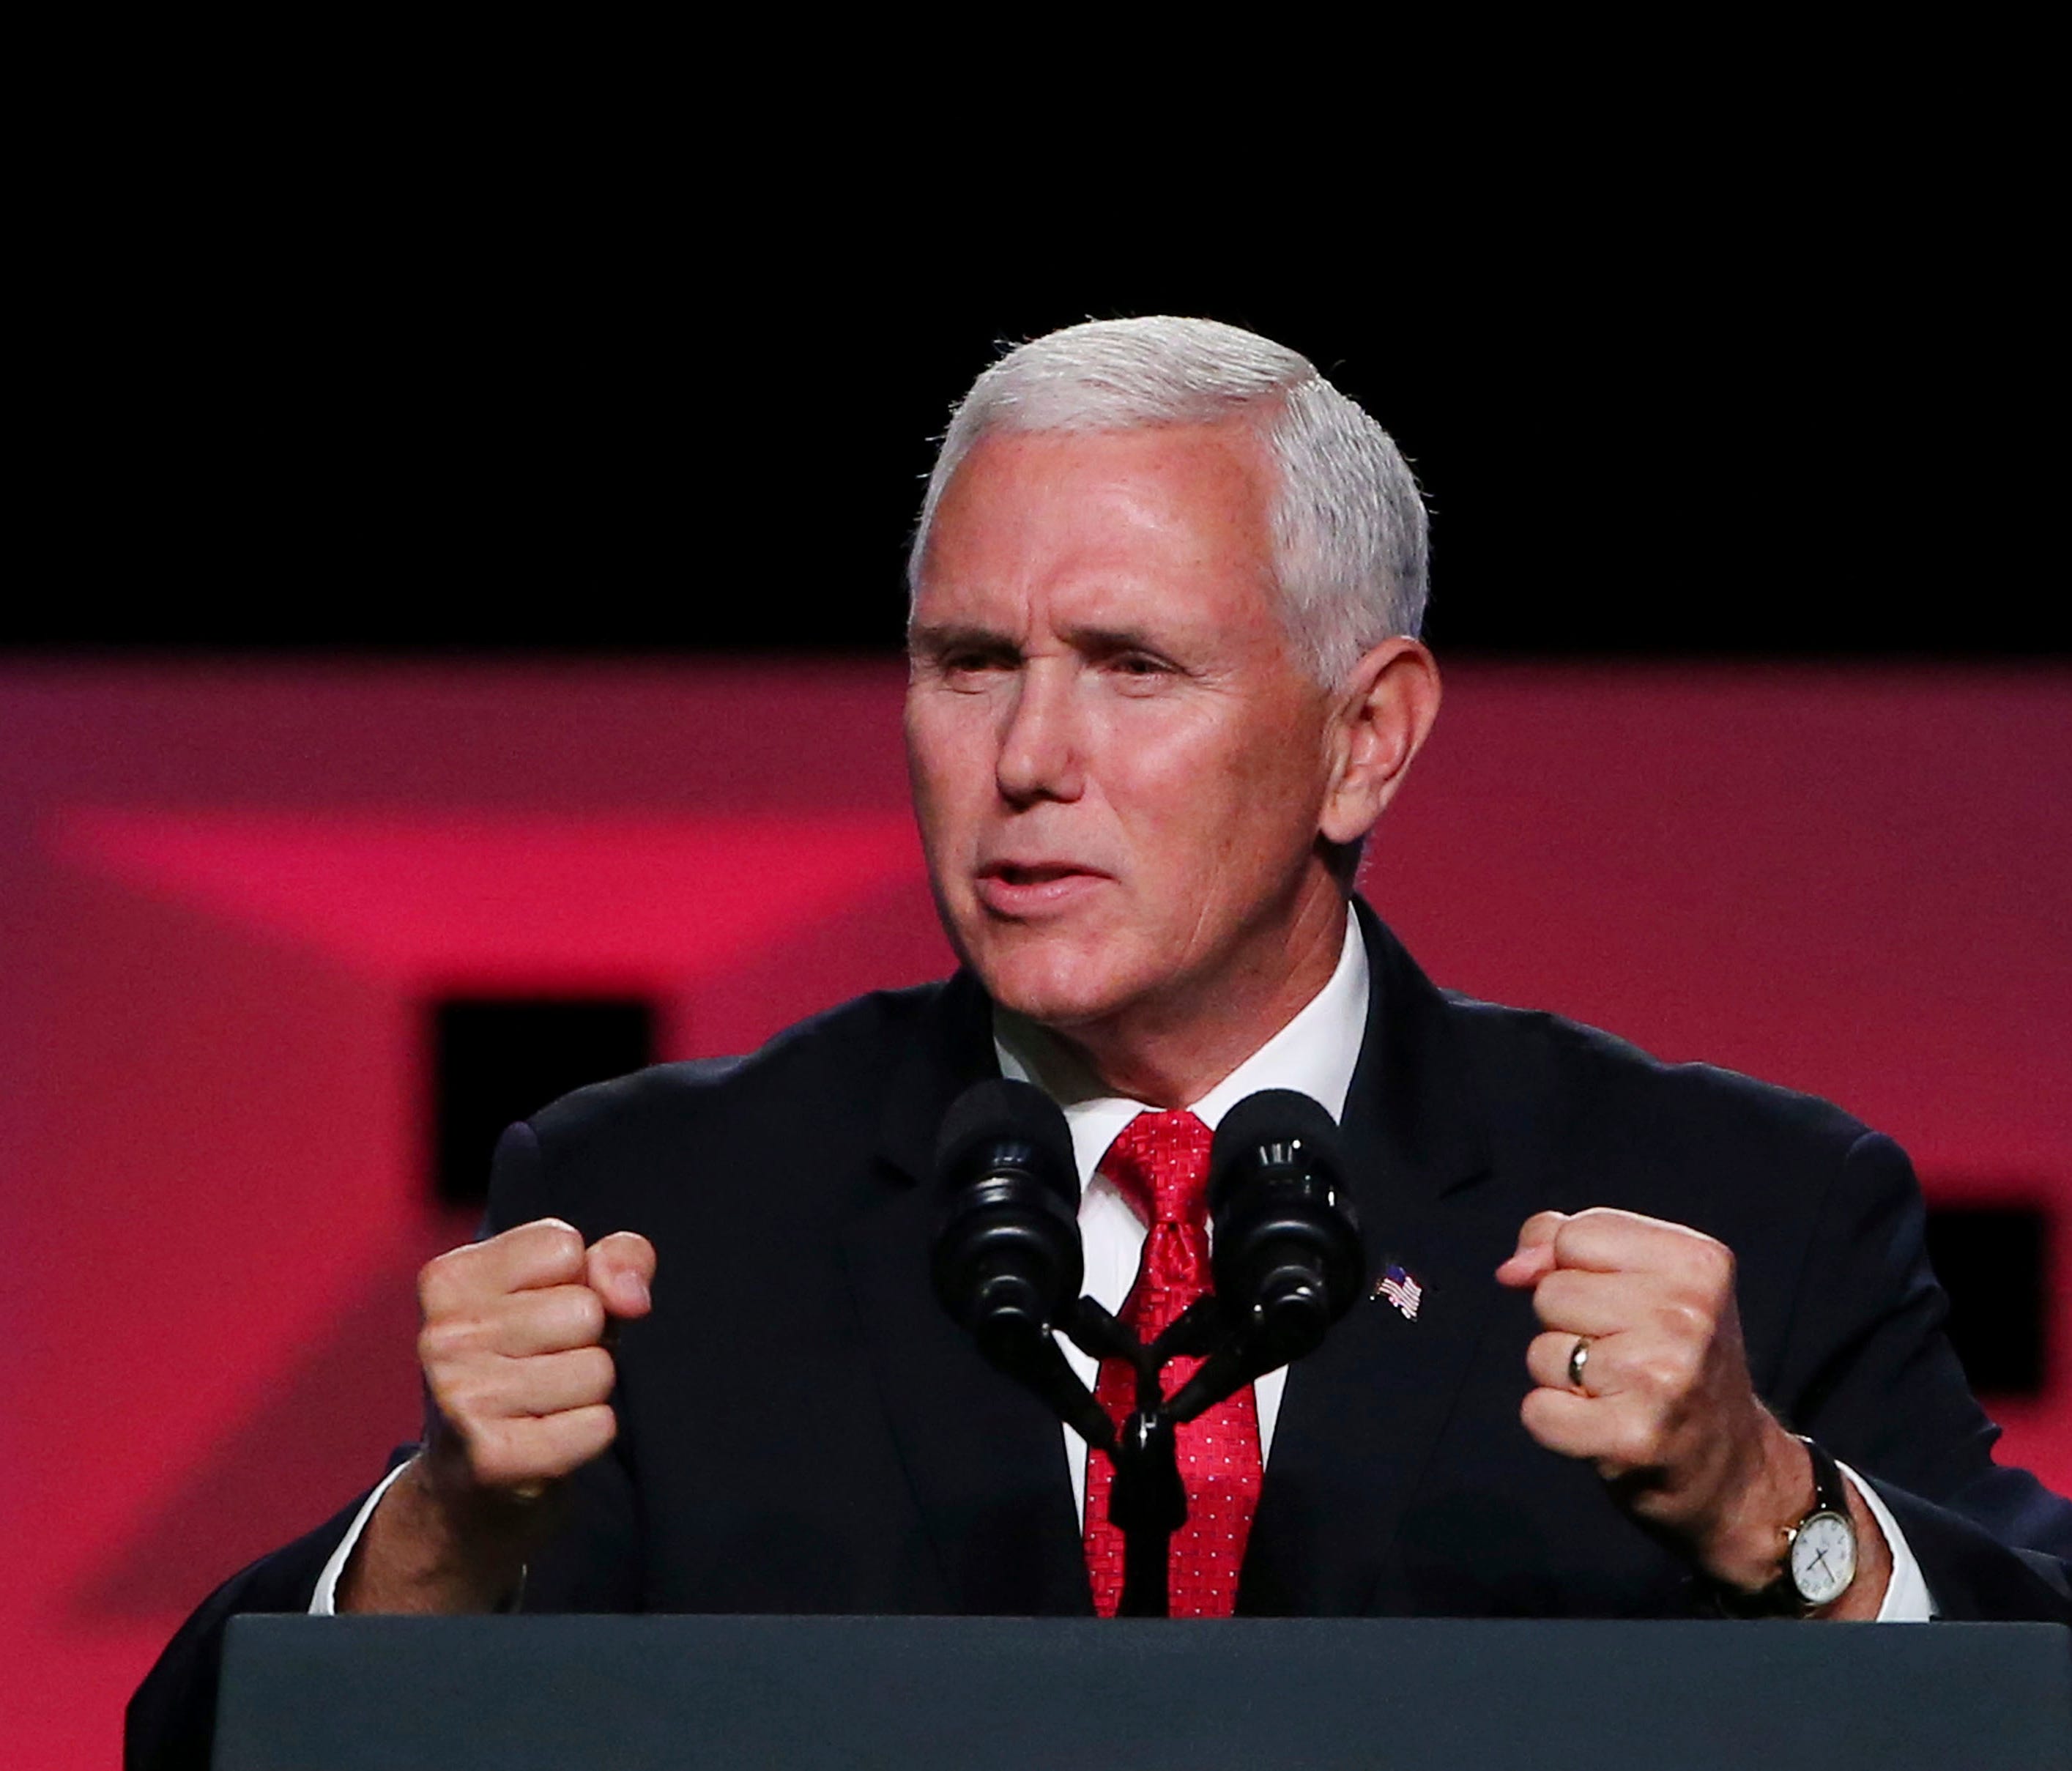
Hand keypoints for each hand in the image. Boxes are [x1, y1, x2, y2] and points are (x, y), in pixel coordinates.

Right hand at [339, 1218, 655, 1611]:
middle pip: (586, 1311)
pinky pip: (597, 1426)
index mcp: (447, 1280)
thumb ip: (616, 1260)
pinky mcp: (490, 1458)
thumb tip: (631, 1296)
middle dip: (585, 1342)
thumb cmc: (529, 1367)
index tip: (535, 1317)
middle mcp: (441, 1336)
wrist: (473, 1486)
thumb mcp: (571, 1292)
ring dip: (588, 1393)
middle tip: (540, 1371)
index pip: (563, 1246)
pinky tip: (546, 1441)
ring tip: (542, 1406)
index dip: (575, 1283)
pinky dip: (589, 1436)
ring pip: (597, 1369)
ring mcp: (459, 1399)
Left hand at [1494, 1207, 1815, 1591]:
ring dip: (1563, 1379)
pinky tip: (1603, 1429)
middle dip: (1569, 1327)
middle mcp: (1689, 1315)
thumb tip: (1512, 1269)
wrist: (1733, 1472)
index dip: (1575, 1271)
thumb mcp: (1644, 1282)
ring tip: (1618, 1394)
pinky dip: (1556, 1425)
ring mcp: (1664, 1377)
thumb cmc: (1673, 1363)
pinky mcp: (1634, 1437)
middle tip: (1625, 1359)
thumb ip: (1565, 1246)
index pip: (1574, 1235)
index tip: (1623, 1306)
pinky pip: (1538, 1412)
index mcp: (1698, 1263)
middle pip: (1551, 1293)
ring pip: (1542, 1352)